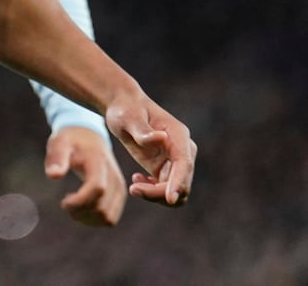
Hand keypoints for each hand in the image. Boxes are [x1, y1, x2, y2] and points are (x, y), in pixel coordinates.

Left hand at [44, 126, 127, 226]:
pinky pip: (110, 219)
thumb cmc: (71, 140)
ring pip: (107, 218)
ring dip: (87, 218)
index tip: (64, 201)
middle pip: (102, 208)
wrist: (89, 137)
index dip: (79, 201)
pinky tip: (83, 208)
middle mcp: (114, 177)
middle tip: (66, 202)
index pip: (97, 188)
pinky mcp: (120, 196)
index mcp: (99, 162)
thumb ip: (56, 158)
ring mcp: (120, 188)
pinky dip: (95, 220)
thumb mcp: (60, 143)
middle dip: (80, 212)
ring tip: (74, 206)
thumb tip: (53, 175)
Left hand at [106, 92, 195, 207]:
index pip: (184, 163)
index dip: (179, 182)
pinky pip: (166, 190)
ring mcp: (175, 161)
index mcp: (178, 135)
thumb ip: (142, 130)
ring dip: (156, 196)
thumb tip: (161, 138)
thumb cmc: (125, 109)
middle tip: (133, 189)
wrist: (123, 109)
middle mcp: (182, 150)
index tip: (169, 199)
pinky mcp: (165, 169)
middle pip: (181, 183)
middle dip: (159, 193)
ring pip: (176, 191)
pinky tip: (136, 180)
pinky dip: (152, 192)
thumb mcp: (128, 117)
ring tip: (134, 187)